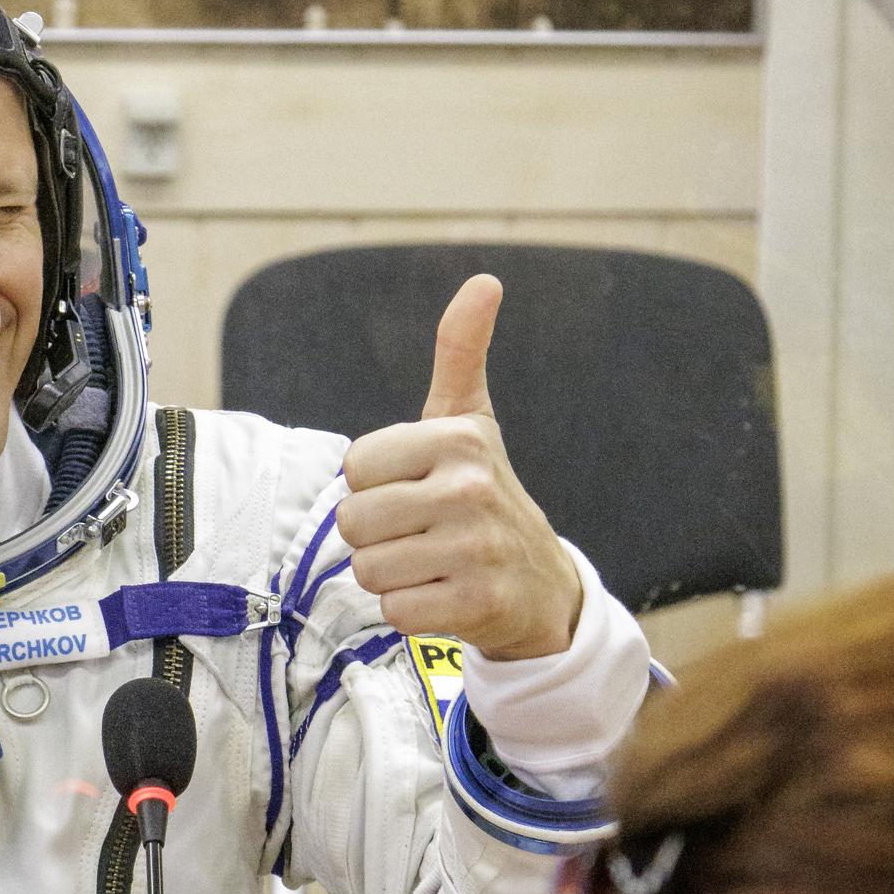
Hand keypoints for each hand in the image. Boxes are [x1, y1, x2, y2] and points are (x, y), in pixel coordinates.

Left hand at [334, 274, 582, 660]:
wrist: (541, 587)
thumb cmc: (485, 499)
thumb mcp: (472, 424)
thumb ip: (460, 355)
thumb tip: (484, 281)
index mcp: (459, 438)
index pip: (354, 468)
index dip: (373, 488)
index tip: (413, 492)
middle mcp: (470, 488)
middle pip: (353, 522)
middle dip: (376, 538)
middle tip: (419, 537)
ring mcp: (476, 548)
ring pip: (369, 570)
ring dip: (391, 577)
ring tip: (431, 566)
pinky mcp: (476, 602)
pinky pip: (395, 611)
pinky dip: (410, 612)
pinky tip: (443, 597)